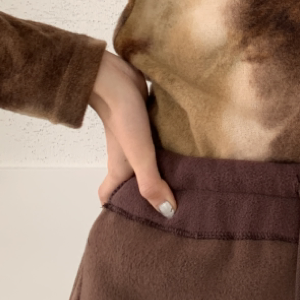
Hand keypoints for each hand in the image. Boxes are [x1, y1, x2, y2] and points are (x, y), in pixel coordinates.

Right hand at [88, 50, 176, 217]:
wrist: (116, 77)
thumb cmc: (123, 118)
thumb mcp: (139, 155)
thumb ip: (151, 182)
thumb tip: (168, 212)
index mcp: (119, 168)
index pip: (110, 195)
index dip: (118, 210)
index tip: (137, 222)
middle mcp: (126, 156)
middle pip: (132, 180)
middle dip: (147, 193)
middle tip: (174, 205)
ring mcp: (136, 138)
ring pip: (147, 159)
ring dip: (162, 169)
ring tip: (189, 182)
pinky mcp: (146, 121)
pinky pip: (157, 140)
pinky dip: (169, 147)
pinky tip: (189, 150)